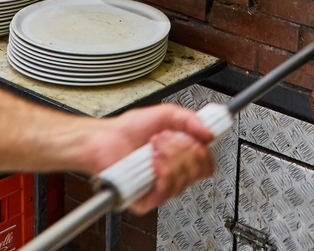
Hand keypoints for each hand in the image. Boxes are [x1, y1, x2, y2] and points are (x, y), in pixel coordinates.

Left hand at [87, 105, 214, 213]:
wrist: (103, 139)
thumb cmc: (127, 129)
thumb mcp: (164, 114)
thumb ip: (189, 119)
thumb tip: (209, 134)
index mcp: (178, 158)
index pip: (205, 164)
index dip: (202, 152)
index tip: (194, 138)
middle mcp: (171, 174)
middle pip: (197, 172)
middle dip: (183, 149)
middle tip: (166, 137)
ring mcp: (158, 188)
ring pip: (182, 181)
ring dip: (170, 157)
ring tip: (155, 146)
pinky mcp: (144, 199)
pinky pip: (165, 192)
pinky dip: (162, 172)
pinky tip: (153, 161)